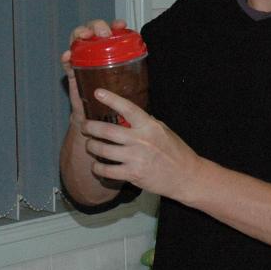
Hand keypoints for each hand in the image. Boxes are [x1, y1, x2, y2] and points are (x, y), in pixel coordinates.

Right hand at [60, 19, 126, 120]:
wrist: (101, 116)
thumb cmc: (117, 95)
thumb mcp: (130, 81)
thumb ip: (135, 70)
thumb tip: (147, 59)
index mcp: (111, 50)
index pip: (112, 31)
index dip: (115, 24)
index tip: (121, 24)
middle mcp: (96, 51)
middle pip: (93, 30)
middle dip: (97, 26)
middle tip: (104, 32)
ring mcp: (82, 60)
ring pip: (78, 40)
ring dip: (80, 34)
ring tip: (85, 36)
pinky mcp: (73, 73)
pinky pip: (67, 63)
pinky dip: (66, 58)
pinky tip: (67, 56)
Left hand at [81, 88, 204, 203]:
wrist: (185, 176)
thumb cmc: (175, 151)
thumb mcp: (163, 130)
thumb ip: (146, 122)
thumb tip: (129, 113)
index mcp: (149, 126)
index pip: (128, 108)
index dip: (111, 99)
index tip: (97, 92)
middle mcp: (140, 140)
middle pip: (106, 130)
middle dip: (89, 127)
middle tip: (85, 126)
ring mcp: (135, 158)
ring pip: (102, 150)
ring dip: (91, 147)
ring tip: (90, 145)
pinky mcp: (132, 174)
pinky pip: (107, 170)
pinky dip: (97, 168)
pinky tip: (97, 166)